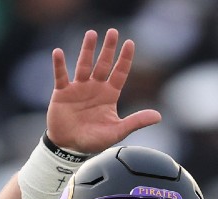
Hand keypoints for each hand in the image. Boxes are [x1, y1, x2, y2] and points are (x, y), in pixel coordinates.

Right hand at [46, 28, 160, 153]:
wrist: (70, 147)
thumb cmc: (94, 140)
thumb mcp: (118, 131)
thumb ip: (136, 121)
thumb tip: (158, 116)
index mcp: (110, 95)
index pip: (120, 73)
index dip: (125, 59)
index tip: (130, 42)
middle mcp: (95, 88)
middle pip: (103, 64)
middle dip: (108, 48)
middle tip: (113, 32)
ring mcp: (78, 88)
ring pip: (84, 65)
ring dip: (87, 50)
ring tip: (91, 34)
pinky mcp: (62, 93)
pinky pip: (61, 76)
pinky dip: (59, 65)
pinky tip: (58, 52)